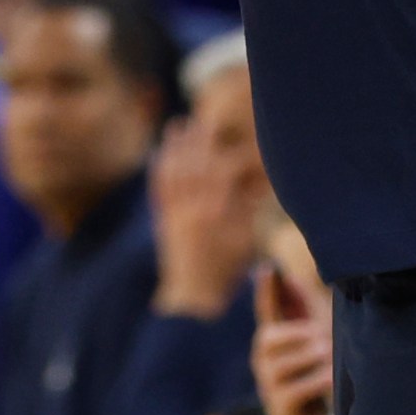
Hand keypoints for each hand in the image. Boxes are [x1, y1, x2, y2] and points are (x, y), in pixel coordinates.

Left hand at [149, 116, 263, 318]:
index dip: (232, 154)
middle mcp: (193, 209)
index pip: (223, 172)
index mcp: (217, 213)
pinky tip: (158, 154)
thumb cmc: (227, 270)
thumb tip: (257, 183)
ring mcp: (175, 214)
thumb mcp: (245, 240)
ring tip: (178, 126)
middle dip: (199, 140)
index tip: (239, 140)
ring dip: (176, 147)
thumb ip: (249, 209)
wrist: (193, 296)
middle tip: (203, 119)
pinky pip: (159, 188)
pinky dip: (159, 168)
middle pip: (195, 164)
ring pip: (174, 172)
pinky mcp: (163, 220)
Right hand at [251, 264, 333, 414]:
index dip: (267, 290)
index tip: (268, 268)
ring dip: (315, 356)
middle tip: (325, 335)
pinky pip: (299, 386)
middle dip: (300, 332)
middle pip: (270, 335)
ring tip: (332, 358)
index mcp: (273, 340)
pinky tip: (333, 378)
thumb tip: (293, 278)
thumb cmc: (315, 382)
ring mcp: (268, 383)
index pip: (266, 310)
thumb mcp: (312, 344)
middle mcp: (263, 360)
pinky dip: (320, 380)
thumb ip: (305, 312)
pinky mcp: (279, 405)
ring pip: (287, 360)